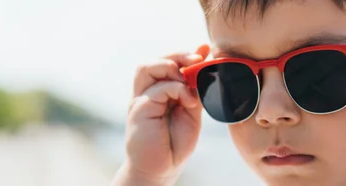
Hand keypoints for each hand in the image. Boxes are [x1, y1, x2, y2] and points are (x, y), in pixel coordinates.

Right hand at [114, 45, 209, 184]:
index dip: (185, 54)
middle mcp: (145, 93)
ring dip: (170, 66)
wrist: (162, 168)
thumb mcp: (191, 111)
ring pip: (147, 67)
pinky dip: (177, 89)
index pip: (167, 63)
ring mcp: (140, 100)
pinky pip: (157, 89)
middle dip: (178, 55)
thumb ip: (195, 89)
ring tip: (188, 77)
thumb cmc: (175, 142)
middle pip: (153, 61)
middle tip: (198, 59)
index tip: (205, 49)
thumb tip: (206, 65)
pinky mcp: (140, 109)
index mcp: (157, 91)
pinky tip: (189, 100)